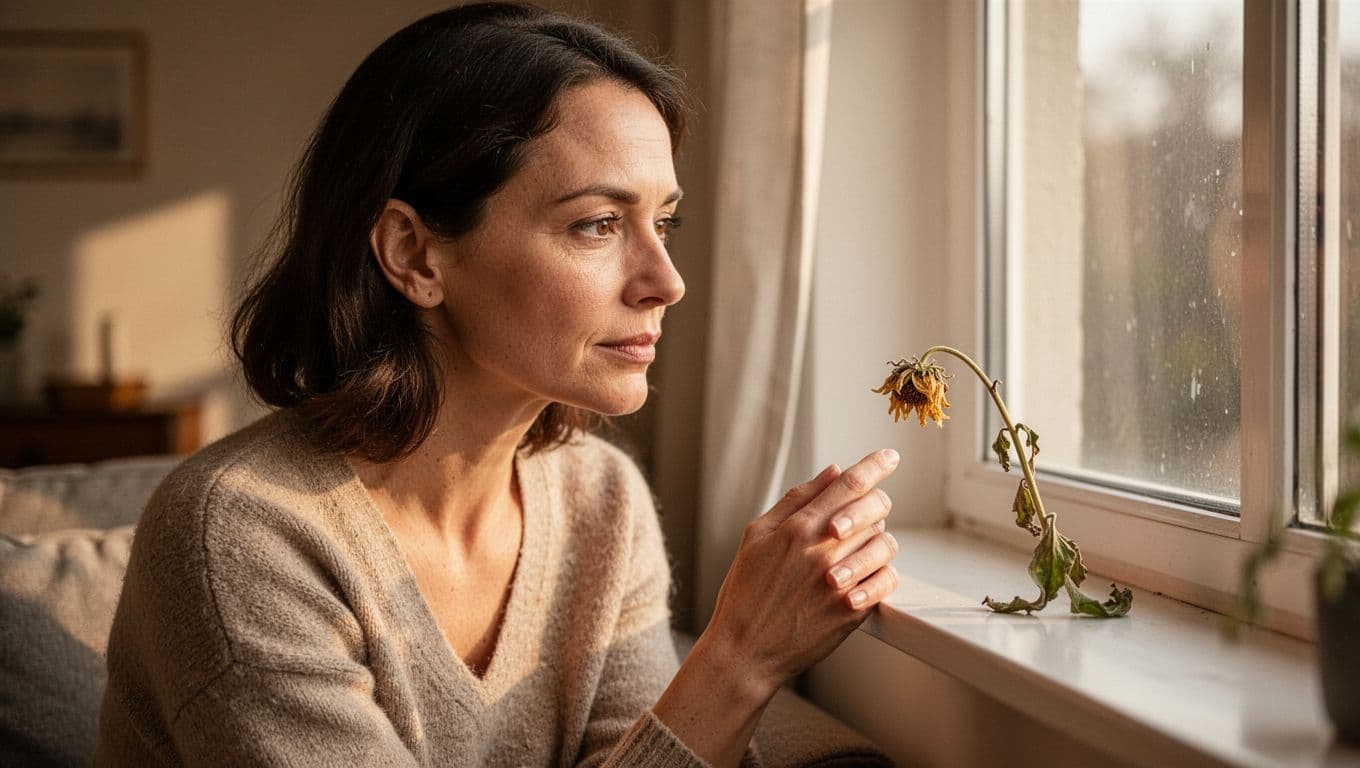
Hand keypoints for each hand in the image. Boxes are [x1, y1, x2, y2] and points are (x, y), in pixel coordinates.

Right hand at [698, 449, 900, 695]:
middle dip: (877, 502)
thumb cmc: (745, 592)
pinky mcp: (853, 611)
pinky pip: (888, 580)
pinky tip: (863, 577)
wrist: (745, 651)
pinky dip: (883, 573)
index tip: (890, 456)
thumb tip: (832, 472)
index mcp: (798, 527)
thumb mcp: (756, 536)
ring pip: (885, 543)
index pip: (849, 483)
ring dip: (877, 540)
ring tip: (857, 549)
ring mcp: (841, 581)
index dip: (875, 464)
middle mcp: (823, 551)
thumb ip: (796, 500)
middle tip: (866, 512)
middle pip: (875, 508)